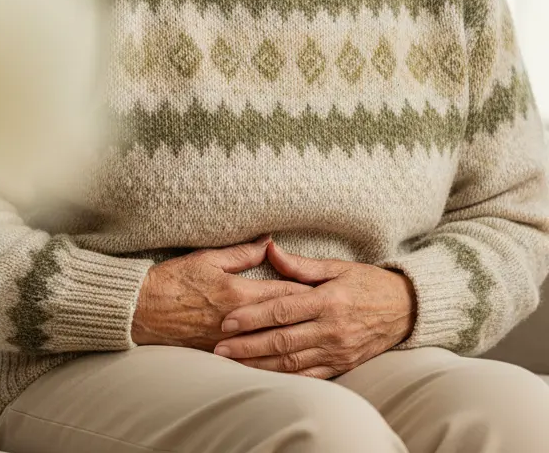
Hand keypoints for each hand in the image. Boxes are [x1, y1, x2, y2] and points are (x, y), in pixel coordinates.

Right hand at [130, 234, 315, 350]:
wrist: (144, 308)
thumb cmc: (174, 279)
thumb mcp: (207, 258)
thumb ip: (242, 253)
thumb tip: (268, 242)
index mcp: (239, 293)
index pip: (283, 295)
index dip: (308, 294)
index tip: (328, 293)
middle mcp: (239, 320)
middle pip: (283, 322)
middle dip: (308, 320)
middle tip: (332, 319)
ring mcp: (231, 341)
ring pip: (272, 346)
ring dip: (295, 344)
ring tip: (317, 342)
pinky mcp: (220, 354)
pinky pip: (254, 361)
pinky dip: (272, 362)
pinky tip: (286, 364)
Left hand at [211, 240, 416, 377]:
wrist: (406, 310)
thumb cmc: (367, 283)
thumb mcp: (336, 267)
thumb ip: (300, 265)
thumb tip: (268, 248)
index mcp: (327, 301)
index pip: (282, 310)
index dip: (252, 317)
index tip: (227, 321)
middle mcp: (332, 329)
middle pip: (282, 340)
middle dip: (248, 345)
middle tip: (219, 348)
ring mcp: (338, 351)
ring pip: (292, 362)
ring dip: (260, 364)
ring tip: (233, 364)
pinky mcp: (343, 366)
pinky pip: (310, 376)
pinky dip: (285, 378)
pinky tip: (264, 376)